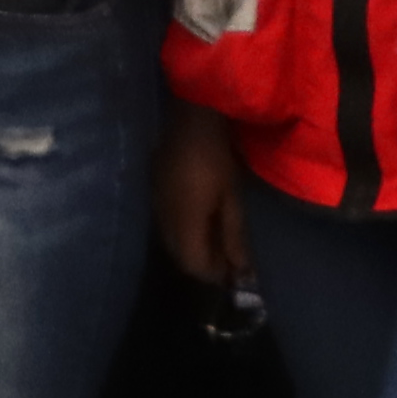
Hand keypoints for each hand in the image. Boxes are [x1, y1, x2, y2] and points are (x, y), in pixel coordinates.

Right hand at [157, 105, 253, 290]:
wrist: (188, 122)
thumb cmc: (216, 160)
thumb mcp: (232, 199)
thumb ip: (235, 237)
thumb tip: (242, 270)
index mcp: (183, 224)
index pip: (194, 266)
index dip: (215, 275)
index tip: (236, 273)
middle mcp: (164, 222)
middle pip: (181, 258)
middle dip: (204, 263)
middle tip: (230, 259)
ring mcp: (156, 208)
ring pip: (173, 244)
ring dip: (194, 248)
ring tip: (218, 240)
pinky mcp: (155, 196)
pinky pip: (168, 227)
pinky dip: (186, 233)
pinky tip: (202, 221)